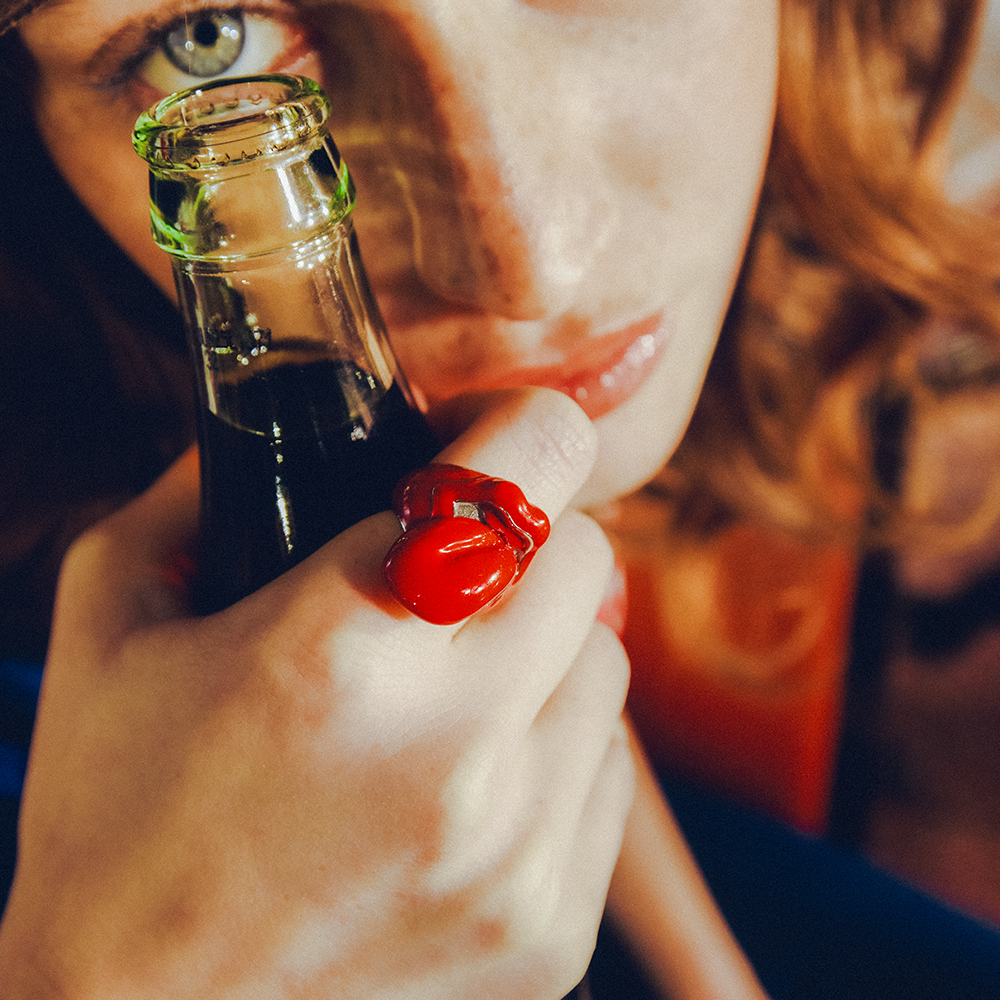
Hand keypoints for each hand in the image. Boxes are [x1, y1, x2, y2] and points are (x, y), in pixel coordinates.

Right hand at [0, 387, 633, 999]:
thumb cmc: (114, 828)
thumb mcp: (113, 629)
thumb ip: (192, 499)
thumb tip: (274, 427)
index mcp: (335, 653)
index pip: (529, 469)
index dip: (525, 428)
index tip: (500, 437)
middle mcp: (449, 753)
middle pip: (588, 557)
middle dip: (530, 539)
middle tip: (461, 568)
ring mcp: (516, 853)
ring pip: (608, 665)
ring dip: (546, 649)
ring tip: (457, 684)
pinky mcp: (551, 928)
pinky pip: (608, 773)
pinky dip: (554, 746)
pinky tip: (476, 774)